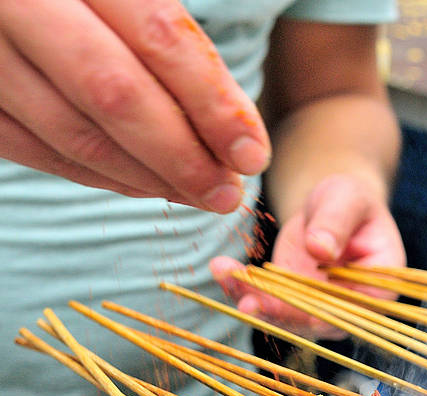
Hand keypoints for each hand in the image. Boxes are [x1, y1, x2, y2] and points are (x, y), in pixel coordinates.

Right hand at [0, 0, 269, 211]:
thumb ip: (176, 43)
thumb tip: (239, 132)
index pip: (160, 36)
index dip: (213, 102)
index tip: (252, 154)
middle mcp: (19, 0)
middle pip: (114, 92)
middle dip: (182, 155)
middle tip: (226, 192)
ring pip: (71, 131)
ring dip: (145, 176)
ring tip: (197, 194)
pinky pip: (32, 147)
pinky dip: (94, 174)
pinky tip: (143, 184)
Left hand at [211, 173, 405, 337]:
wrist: (330, 208)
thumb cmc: (349, 200)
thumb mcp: (347, 199)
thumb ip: (337, 223)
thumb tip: (320, 250)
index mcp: (379, 286)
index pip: (356, 309)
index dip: (326, 313)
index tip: (295, 306)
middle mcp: (351, 307)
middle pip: (317, 320)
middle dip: (280, 312)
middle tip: (247, 299)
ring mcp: (320, 309)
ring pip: (287, 318)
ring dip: (254, 301)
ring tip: (226, 274)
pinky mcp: (293, 304)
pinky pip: (267, 304)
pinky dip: (242, 289)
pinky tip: (222, 269)